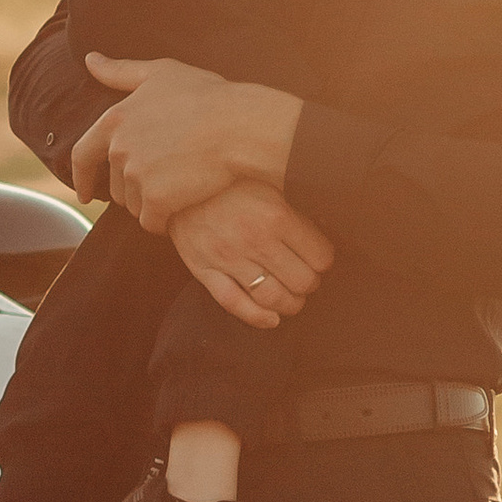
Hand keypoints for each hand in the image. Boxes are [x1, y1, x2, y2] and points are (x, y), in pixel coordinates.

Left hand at [70, 52, 302, 226]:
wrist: (240, 126)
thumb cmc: (207, 96)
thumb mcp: (161, 73)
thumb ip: (120, 71)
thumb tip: (89, 60)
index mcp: (114, 120)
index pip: (82, 156)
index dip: (81, 178)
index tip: (83, 194)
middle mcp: (119, 149)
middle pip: (115, 185)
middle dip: (134, 188)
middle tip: (165, 180)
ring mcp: (136, 175)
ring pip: (134, 205)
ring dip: (150, 204)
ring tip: (180, 186)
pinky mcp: (156, 199)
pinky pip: (151, 222)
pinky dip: (163, 221)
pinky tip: (182, 208)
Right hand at [171, 181, 334, 327]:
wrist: (177, 183)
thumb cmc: (228, 182)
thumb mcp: (268, 183)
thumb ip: (292, 211)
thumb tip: (319, 236)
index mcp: (276, 215)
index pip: (320, 256)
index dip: (324, 260)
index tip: (319, 259)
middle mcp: (255, 240)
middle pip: (302, 281)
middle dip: (310, 283)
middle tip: (305, 277)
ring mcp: (228, 259)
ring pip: (273, 298)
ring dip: (291, 304)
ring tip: (292, 297)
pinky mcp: (205, 271)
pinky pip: (234, 304)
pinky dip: (258, 318)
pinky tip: (272, 320)